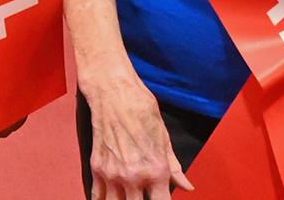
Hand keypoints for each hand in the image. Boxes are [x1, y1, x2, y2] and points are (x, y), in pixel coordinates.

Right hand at [81, 74, 191, 199]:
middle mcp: (134, 177)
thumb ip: (174, 168)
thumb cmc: (141, 110)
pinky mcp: (97, 167)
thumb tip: (186, 187)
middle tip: (144, 195)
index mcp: (156, 170)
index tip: (161, 199)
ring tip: (129, 197)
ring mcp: (113, 174)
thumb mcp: (164, 138)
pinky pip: (97, 195)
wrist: (113, 93)